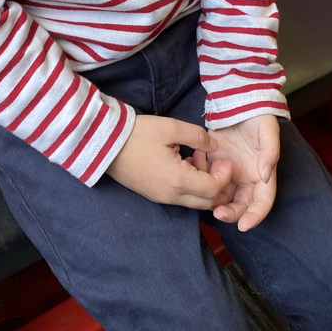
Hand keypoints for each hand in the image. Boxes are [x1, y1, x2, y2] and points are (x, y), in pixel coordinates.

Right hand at [106, 114, 236, 209]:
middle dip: (219, 185)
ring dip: (204, 186)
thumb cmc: (139, 134)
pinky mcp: (154, 195)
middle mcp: (172, 196)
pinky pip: (181, 198)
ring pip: (194, 202)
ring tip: (198, 158)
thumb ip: (197, 136)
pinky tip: (184, 163)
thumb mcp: (171, 127)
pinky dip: (191, 186)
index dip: (224, 176)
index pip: (213, 189)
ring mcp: (162, 198)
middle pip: (207, 202)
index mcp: (178, 181)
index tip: (225, 160)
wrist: (106, 144)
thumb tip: (214, 146)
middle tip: (216, 162)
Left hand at [203, 115, 279, 230]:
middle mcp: (247, 177)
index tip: (244, 225)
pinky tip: (196, 163)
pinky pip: (207, 176)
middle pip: (241, 204)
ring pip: (222, 194)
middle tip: (218, 214)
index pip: (262, 202)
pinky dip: (202, 176)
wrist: (239, 99)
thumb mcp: (268, 131)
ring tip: (203, 190)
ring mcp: (229, 171)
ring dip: (213, 199)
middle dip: (231, 213)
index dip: (255, 216)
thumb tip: (265, 175)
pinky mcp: (214, 162)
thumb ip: (270, 153)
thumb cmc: (258, 116)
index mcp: (263, 174)